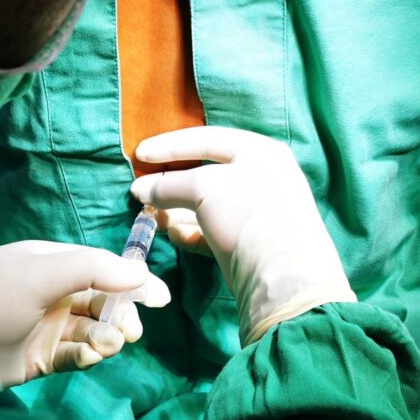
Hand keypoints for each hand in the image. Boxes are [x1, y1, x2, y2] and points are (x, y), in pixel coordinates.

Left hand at [0, 241, 170, 397]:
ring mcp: (46, 328)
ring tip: (106, 344)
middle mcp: (52, 294)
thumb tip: (140, 273)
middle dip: (122, 314)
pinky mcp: (39, 359)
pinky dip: (89, 356)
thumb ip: (92, 269)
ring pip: (93, 330)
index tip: (160, 299)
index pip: (104, 268)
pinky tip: (91, 356)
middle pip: (104, 302)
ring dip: (107, 337)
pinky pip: (76, 356)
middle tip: (127, 331)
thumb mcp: (40, 272)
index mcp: (51, 263)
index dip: (134, 282)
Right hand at [130, 126, 355, 345]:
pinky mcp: (246, 244)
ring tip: (154, 217)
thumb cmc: (248, 216)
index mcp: (260, 153)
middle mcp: (260, 179)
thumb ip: (169, 184)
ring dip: (176, 209)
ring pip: (206, 205)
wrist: (281, 279)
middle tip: (143, 191)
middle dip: (171, 183)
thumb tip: (140, 190)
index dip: (170, 145)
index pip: (207, 140)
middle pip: (205, 173)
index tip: (139, 154)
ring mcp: (254, 213)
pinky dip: (190, 232)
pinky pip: (211, 231)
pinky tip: (174, 235)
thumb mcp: (205, 188)